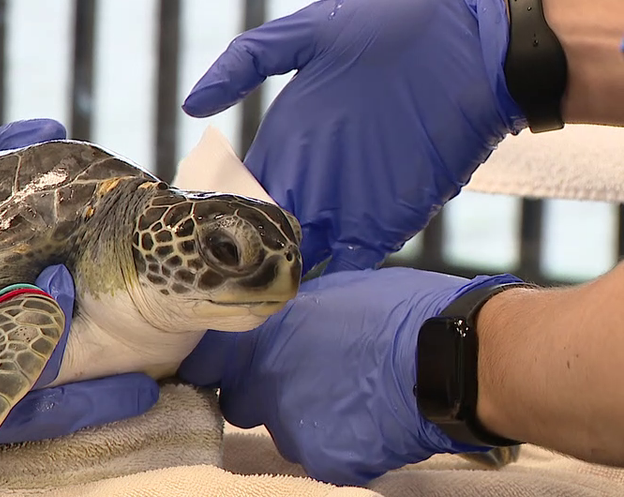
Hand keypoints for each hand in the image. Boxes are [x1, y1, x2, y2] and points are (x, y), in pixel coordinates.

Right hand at [0, 190, 158, 473]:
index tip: (110, 332)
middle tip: (145, 382)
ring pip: (9, 421)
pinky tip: (30, 378)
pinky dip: (12, 399)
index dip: (70, 353)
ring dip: (54, 400)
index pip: (21, 376)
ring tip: (103, 380)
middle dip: (88, 398)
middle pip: (32, 413)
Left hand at [179, 267, 520, 485]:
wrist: (454, 357)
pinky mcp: (327, 462)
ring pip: (284, 435)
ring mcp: (292, 427)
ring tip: (352, 404)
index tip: (221, 370)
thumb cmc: (402, 310)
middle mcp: (264, 384)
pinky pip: (324, 461)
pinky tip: (372, 429)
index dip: (212, 368)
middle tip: (305, 385)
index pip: (203, 364)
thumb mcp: (332, 291)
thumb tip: (279, 324)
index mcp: (260, 337)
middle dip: (263, 398)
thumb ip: (291, 315)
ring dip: (307, 424)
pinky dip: (344, 451)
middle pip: (239, 404)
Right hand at [182, 0, 527, 272]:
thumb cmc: (391, 22)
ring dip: (283, 276)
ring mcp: (349, 202)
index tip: (201, 245)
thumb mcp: (311, 32)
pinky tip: (309, 292)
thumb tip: (192, 105)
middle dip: (247, 260)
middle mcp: (311, 179)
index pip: (240, 194)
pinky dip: (331, 280)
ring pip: (302, 254)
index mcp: (286, 144)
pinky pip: (353, 261)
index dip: (220, 220)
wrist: (476, 40)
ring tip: (260, 298)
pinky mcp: (391, 218)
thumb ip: (248, 60)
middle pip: (266, 234)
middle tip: (227, 285)